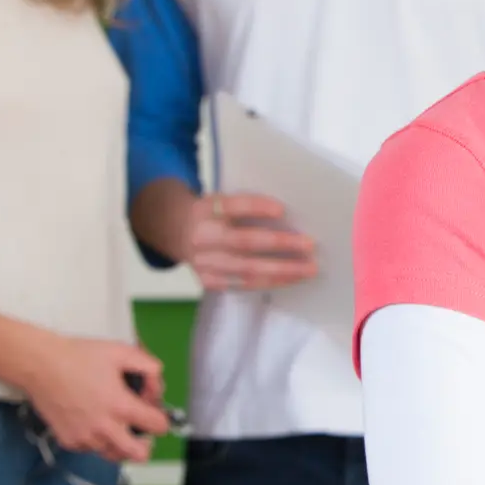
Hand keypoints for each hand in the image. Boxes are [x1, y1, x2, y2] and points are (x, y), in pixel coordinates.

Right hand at [17, 335, 168, 462]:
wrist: (40, 365)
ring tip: (115, 425)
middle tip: (141, 431)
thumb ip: (149, 368)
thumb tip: (156, 387)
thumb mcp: (122, 352)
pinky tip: (94, 423)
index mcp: (121, 406)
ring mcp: (85, 438)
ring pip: (114, 453)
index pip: (158, 426)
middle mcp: (104, 428)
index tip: (153, 411)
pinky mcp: (68, 441)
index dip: (161, 418)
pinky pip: (91, 450)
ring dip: (120, 443)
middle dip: (146, 443)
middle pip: (138, 454)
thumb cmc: (81, 356)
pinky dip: (97, 441)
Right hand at [175, 192, 317, 292]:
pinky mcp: (208, 280)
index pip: (233, 206)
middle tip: (310, 245)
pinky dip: (270, 282)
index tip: (281, 210)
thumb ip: (246, 206)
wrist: (175, 231)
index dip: (257, 207)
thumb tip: (290, 216)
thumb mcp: (222, 200)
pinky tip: (291, 278)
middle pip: (245, 241)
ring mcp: (204, 262)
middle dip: (281, 244)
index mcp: (206, 209)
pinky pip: (244, 284)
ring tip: (308, 269)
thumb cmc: (212, 214)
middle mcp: (203, 236)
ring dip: (283, 270)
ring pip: (248, 269)